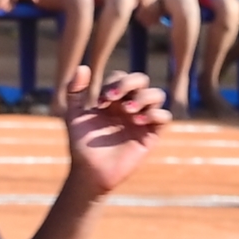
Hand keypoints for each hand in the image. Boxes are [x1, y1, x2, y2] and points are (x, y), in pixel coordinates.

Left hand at [55, 65, 168, 197]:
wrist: (89, 171)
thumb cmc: (80, 144)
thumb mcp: (73, 115)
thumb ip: (75, 91)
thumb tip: (83, 67)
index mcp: (113, 99)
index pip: (121, 77)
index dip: (113, 83)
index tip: (101, 101)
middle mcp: (129, 106)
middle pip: (141, 79)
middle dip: (130, 83)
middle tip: (113, 98)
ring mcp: (142, 119)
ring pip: (157, 95)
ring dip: (144, 97)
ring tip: (128, 109)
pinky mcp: (150, 135)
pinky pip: (164, 117)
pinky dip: (156, 114)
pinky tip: (139, 120)